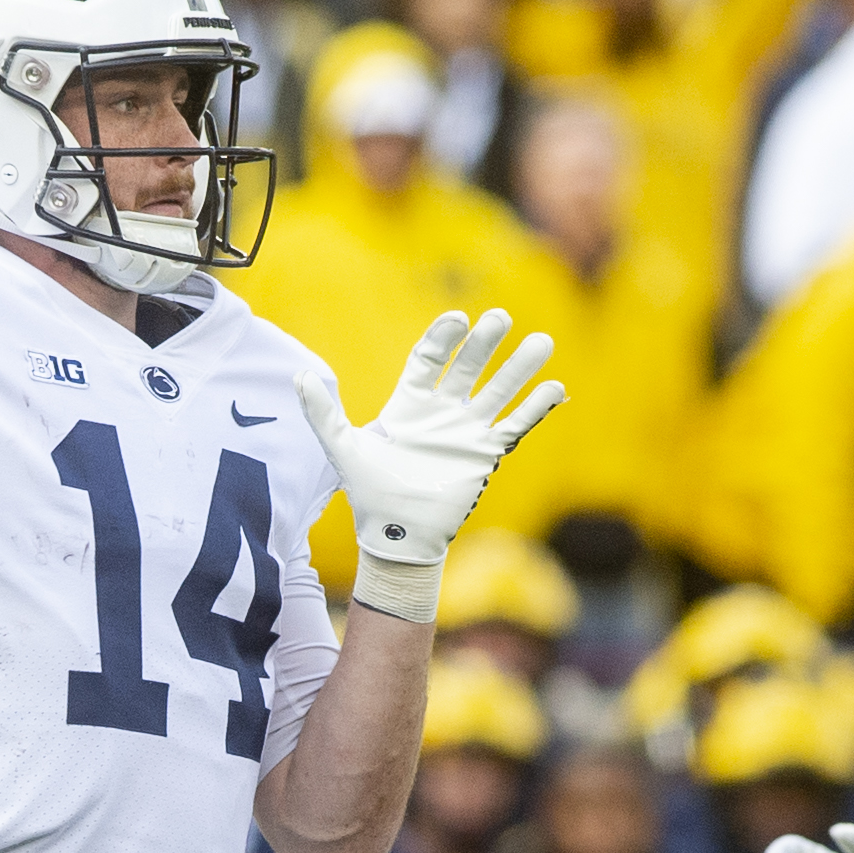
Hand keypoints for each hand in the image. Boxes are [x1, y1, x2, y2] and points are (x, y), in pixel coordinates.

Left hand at [295, 309, 559, 624]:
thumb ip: (322, 412)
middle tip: (501, 319)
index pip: (430, 359)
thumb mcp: (342, 448)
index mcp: (410, 402)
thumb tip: (297, 375)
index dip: (443, 339)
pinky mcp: (485, 453)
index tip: (457, 320)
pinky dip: (535, 408)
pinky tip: (556, 388)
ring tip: (541, 342)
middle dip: (485, 343)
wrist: (396, 533)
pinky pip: (515, 426)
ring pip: (498, 390)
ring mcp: (467, 430)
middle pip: (469, 367)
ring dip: (519, 367)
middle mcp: (442, 410)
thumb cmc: (369, 492)